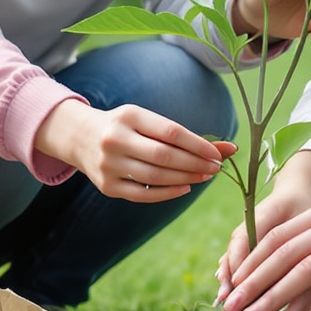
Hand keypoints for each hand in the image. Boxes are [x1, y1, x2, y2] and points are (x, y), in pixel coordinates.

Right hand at [36, 101, 232, 202]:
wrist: (81, 137)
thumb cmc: (126, 127)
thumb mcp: (148, 121)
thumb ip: (185, 136)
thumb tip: (229, 149)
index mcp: (129, 116)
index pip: (171, 132)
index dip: (198, 145)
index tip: (219, 153)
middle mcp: (116, 140)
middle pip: (164, 156)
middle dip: (195, 164)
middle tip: (216, 168)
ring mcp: (109, 165)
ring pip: (155, 177)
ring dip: (185, 179)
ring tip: (204, 177)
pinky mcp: (107, 186)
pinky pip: (143, 194)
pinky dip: (167, 193)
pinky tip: (184, 188)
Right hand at [218, 151, 310, 291]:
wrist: (292, 192)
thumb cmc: (303, 206)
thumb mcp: (306, 220)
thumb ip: (301, 244)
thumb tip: (303, 272)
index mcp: (261, 214)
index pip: (244, 240)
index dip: (239, 264)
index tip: (238, 286)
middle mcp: (247, 224)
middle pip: (234, 251)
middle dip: (230, 277)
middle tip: (227, 300)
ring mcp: (243, 232)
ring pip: (232, 256)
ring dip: (228, 278)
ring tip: (224, 299)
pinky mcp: (246, 240)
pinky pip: (236, 257)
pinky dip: (233, 272)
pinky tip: (229, 289)